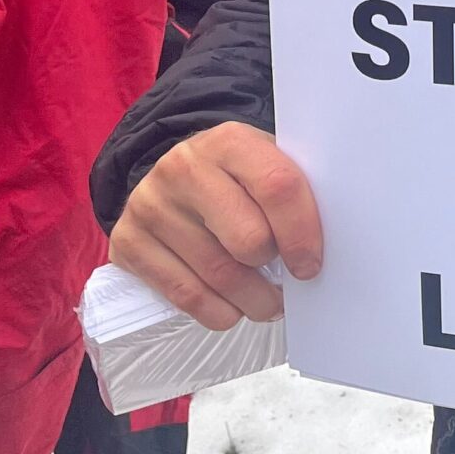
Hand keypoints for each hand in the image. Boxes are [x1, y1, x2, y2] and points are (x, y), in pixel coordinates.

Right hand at [110, 123, 323, 328]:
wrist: (171, 174)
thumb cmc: (235, 178)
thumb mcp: (264, 165)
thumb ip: (291, 194)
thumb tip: (326, 248)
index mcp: (230, 141)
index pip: (277, 186)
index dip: (302, 233)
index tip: (311, 265)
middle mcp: (184, 168)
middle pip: (248, 239)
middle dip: (274, 271)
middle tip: (286, 282)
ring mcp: (151, 205)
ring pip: (218, 274)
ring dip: (253, 301)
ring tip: (267, 303)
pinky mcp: (128, 242)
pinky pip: (184, 295)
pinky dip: (218, 312)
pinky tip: (232, 309)